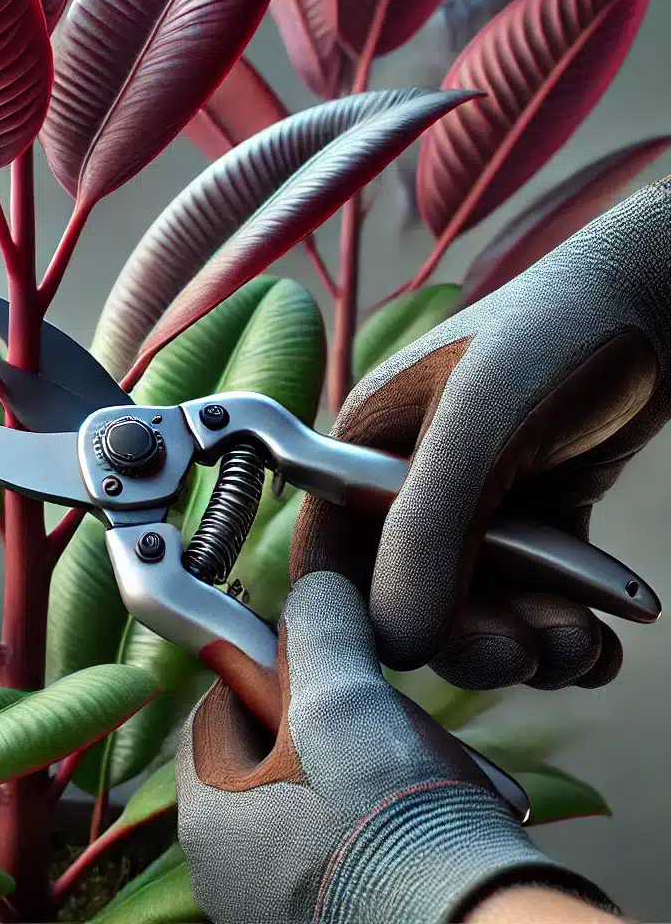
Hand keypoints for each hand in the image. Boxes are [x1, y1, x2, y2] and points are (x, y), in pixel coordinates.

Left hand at [176, 571, 618, 923]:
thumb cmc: (396, 828)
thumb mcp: (345, 700)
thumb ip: (319, 631)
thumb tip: (315, 590)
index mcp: (210, 818)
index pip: (221, 704)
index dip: (272, 667)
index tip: (324, 657)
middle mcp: (234, 868)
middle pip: (275, 747)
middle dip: (337, 717)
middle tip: (386, 713)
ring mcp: (284, 896)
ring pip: (324, 789)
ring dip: (377, 759)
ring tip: (428, 764)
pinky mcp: (338, 910)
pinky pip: (355, 836)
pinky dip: (394, 810)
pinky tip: (440, 804)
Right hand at [291, 179, 670, 689]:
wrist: (653, 304)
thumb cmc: (552, 336)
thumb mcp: (480, 423)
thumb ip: (429, 529)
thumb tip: (397, 644)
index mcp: (367, 453)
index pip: (331, 557)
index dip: (354, 620)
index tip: (407, 665)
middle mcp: (412, 488)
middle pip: (410, 602)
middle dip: (468, 640)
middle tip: (522, 652)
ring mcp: (475, 509)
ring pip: (479, 611)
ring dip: (528, 644)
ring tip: (582, 643)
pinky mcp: (532, 523)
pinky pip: (534, 601)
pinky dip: (566, 636)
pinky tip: (602, 645)